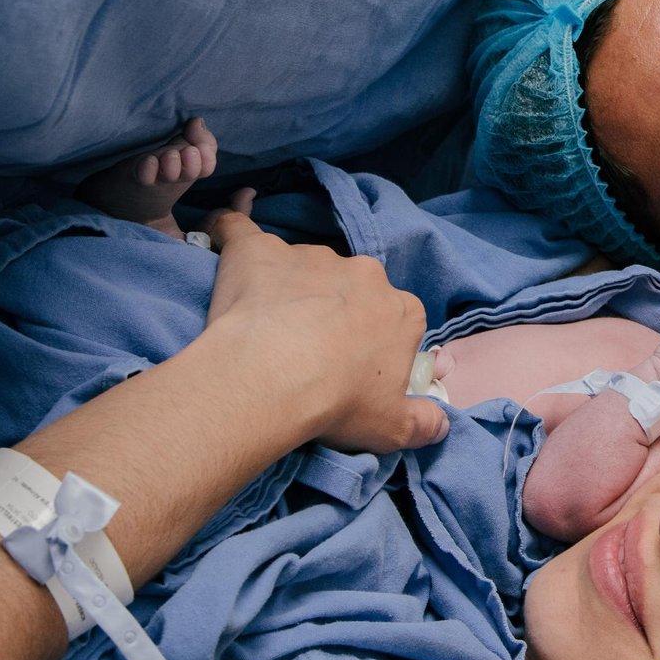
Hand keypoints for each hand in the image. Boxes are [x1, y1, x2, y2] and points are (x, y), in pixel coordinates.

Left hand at [199, 196, 448, 453]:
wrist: (271, 379)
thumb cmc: (338, 404)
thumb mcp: (394, 429)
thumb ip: (425, 424)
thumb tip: (440, 424)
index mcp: (402, 311)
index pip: (398, 321)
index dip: (377, 346)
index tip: (355, 372)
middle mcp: (364, 274)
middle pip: (353, 290)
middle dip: (337, 313)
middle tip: (309, 353)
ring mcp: (311, 257)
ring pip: (304, 269)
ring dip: (291, 289)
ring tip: (266, 328)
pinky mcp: (260, 251)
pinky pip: (239, 229)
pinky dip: (229, 232)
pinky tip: (218, 235)